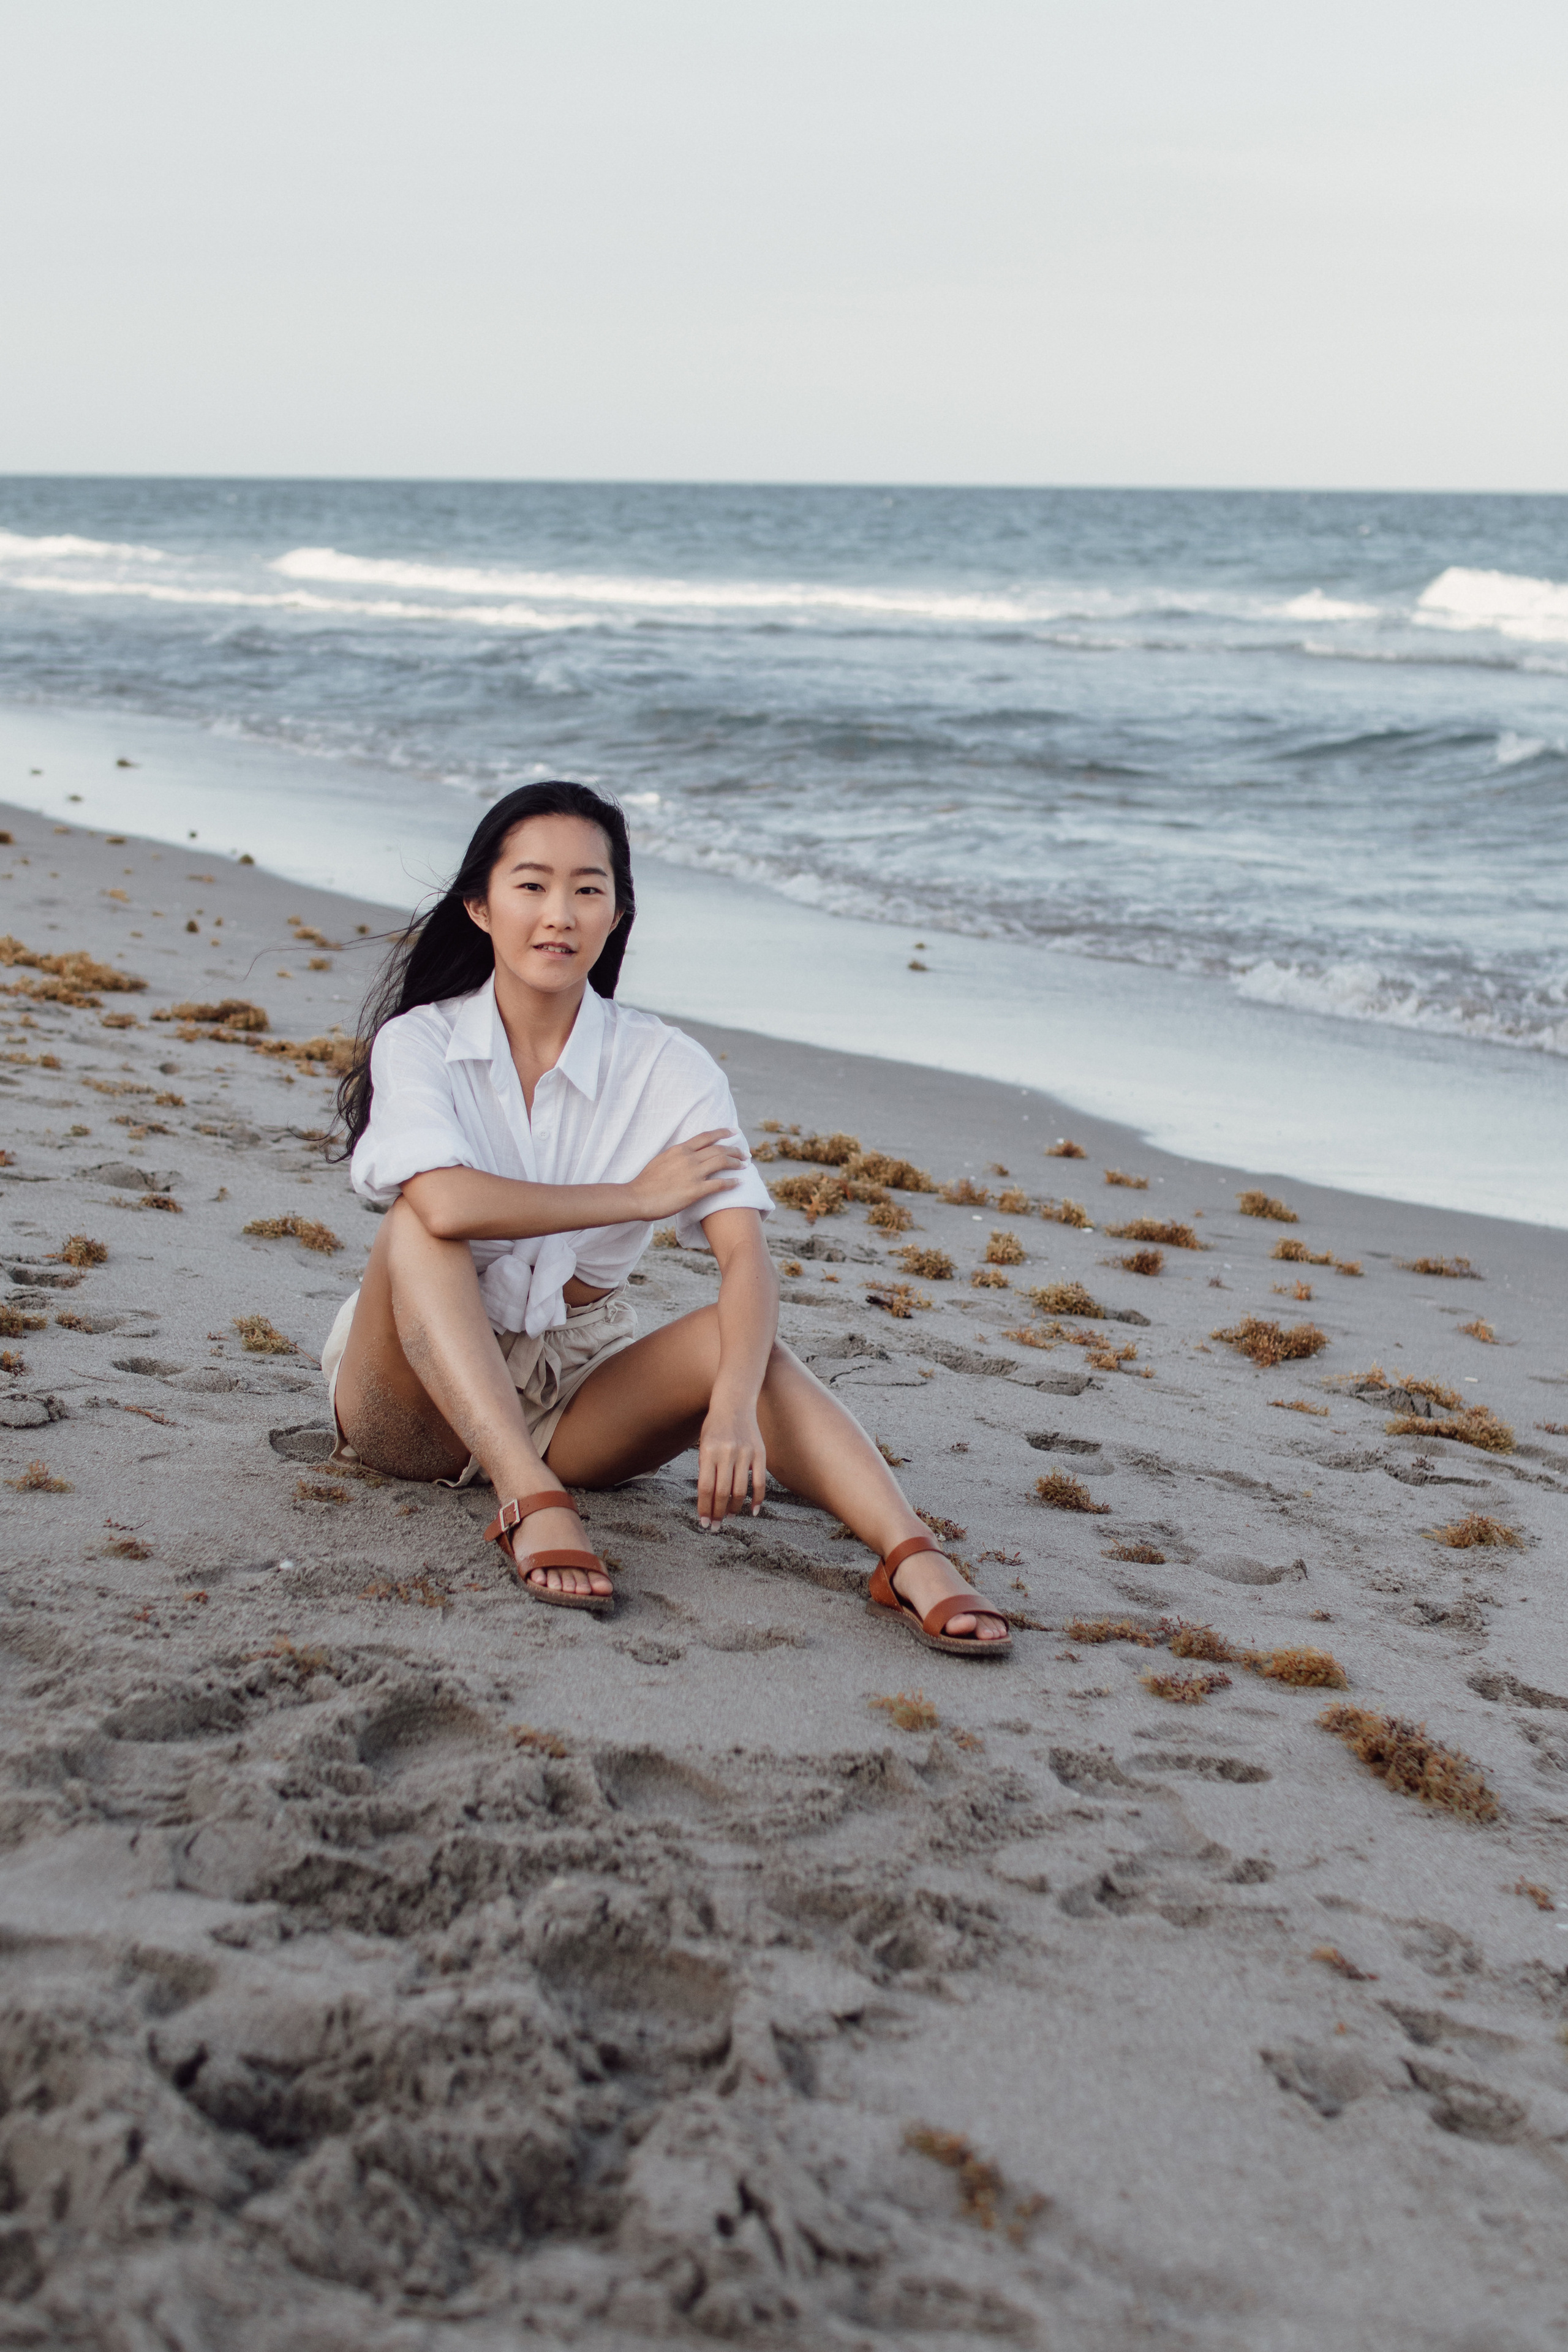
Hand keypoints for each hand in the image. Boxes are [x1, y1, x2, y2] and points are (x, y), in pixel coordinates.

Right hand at [627, 1129, 745, 1222]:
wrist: (637, 1197)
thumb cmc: (645, 1182)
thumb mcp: (661, 1160)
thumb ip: (676, 1156)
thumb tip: (684, 1155)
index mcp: (680, 1149)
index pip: (706, 1136)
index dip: (722, 1132)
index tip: (734, 1131)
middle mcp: (688, 1158)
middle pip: (718, 1149)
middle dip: (734, 1149)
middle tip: (745, 1153)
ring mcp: (692, 1174)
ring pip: (721, 1162)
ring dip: (736, 1163)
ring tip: (745, 1165)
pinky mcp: (695, 1191)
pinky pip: (719, 1184)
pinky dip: (731, 1182)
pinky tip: (739, 1183)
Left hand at [696, 1402, 765, 1526]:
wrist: (735, 1401)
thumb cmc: (715, 1425)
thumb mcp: (703, 1443)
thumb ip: (705, 1468)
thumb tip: (708, 1498)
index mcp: (709, 1451)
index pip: (705, 1488)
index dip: (704, 1508)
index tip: (703, 1522)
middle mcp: (727, 1453)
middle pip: (722, 1493)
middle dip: (717, 1513)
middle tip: (714, 1527)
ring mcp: (745, 1454)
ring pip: (740, 1491)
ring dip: (734, 1509)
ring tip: (729, 1518)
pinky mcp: (760, 1454)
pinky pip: (759, 1482)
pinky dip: (757, 1499)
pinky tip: (752, 1511)